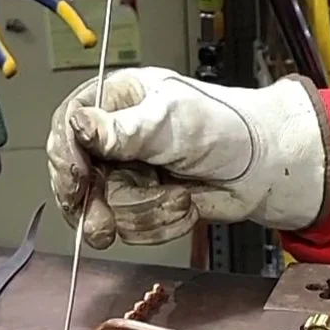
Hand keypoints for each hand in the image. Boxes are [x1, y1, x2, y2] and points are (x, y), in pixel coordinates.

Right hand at [46, 68, 329, 248]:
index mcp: (116, 101)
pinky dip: (159, 223)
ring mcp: (128, 173)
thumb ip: (123, 129)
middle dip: (96, 202)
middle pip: (77, 177)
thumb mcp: (172, 121)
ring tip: (176, 195)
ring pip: (105, 208)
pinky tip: (184, 204)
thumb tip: (79, 123)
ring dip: (143, 210)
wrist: (263, 169)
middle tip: (101, 224)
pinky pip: (131, 227)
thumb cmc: (226, 128)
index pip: (68, 128)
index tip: (77, 181)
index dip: (66, 159)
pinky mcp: (144, 204)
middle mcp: (116, 138)